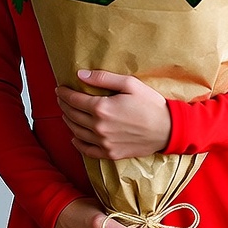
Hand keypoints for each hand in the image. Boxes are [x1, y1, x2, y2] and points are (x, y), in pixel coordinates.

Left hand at [56, 69, 171, 159]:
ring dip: (68, 121)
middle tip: (61, 98)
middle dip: (64, 105)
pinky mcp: (110, 153)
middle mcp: (99, 127)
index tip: (59, 88)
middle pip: (72, 115)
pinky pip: (87, 150)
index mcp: (102, 108)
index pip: (74, 100)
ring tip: (66, 113)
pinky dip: (77, 143)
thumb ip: (103, 78)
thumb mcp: (130, 84)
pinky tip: (74, 137)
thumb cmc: (150, 104)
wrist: (168, 129)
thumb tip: (81, 75)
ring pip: (77, 131)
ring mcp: (103, 142)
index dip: (64, 93)